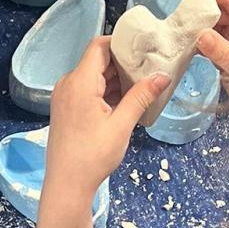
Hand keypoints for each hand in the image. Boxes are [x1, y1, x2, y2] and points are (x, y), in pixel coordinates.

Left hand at [46, 38, 168, 194]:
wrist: (66, 185)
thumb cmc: (93, 156)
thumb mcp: (122, 125)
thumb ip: (142, 96)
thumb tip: (163, 75)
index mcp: (79, 82)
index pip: (99, 46)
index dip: (121, 42)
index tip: (144, 47)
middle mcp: (68, 84)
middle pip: (97, 60)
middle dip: (123, 63)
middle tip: (150, 67)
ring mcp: (65, 96)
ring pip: (94, 76)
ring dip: (116, 79)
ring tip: (142, 85)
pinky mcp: (66, 108)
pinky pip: (88, 89)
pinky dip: (106, 91)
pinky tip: (125, 101)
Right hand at [190, 0, 228, 116]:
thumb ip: (224, 52)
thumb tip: (200, 35)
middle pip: (222, 10)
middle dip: (201, 8)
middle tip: (180, 11)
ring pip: (215, 27)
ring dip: (198, 26)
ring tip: (179, 25)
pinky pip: (211, 45)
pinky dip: (198, 43)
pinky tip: (185, 43)